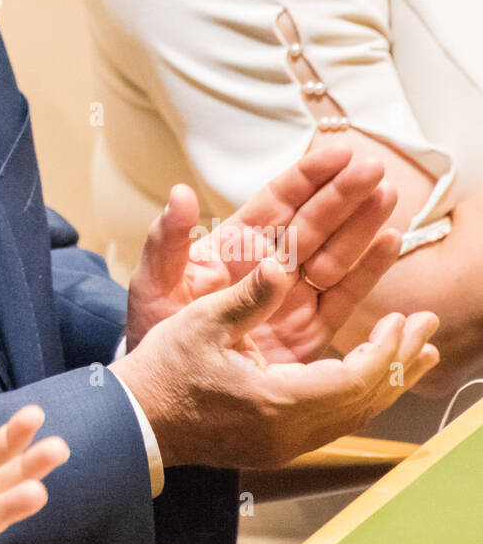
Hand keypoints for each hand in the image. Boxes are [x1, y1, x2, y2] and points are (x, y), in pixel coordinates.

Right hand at [114, 250, 439, 469]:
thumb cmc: (162, 372)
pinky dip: (360, 394)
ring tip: (414, 353)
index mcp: (274, 401)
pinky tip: (368, 377)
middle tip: (427, 331)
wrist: (135, 422)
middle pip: (364, 401)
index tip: (405, 319)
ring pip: (354, 415)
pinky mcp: (276, 444)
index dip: (386, 350)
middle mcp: (287, 431)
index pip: (353, 379)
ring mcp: (283, 444)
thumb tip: (279, 263)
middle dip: (400, 363)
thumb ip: (247, 295)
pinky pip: (335, 421)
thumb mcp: (200, 322)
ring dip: (386, 380)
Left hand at [127, 142, 402, 361]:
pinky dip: (367, 271)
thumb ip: (166, 240)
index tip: (337, 153)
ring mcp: (291, 296)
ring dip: (362, 224)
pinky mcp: (307, 331)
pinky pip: (342, 296)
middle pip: (314, 221)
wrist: (165, 391)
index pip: (278, 202)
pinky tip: (388, 243)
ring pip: (335, 252)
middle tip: (374, 168)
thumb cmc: (154, 328)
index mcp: (234, 246)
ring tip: (387, 195)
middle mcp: (269, 266)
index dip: (308, 177)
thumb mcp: (154, 282)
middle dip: (344, 194)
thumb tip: (179, 194)